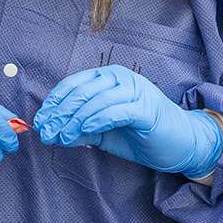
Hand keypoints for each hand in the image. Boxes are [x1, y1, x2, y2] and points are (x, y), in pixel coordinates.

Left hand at [33, 64, 222, 177]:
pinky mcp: (146, 108)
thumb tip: (51, 131)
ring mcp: (136, 90)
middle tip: (47, 132)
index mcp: (110, 78)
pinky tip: (85, 131)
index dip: (54, 101)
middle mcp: (122, 78)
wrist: (180, 143)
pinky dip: (97, 121)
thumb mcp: (103, 131)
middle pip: (82, 91)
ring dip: (75, 120)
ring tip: (62, 137)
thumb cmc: (141, 134)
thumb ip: (79, 128)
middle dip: (60, 113)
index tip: (41, 121)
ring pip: (96, 100)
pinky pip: (116, 111)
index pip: (74, 83)